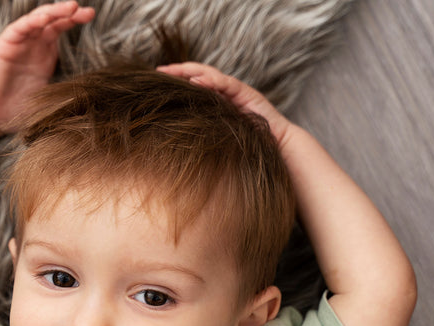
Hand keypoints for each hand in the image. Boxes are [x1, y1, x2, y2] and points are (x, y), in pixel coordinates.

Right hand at [0, 1, 95, 136]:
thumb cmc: (13, 112)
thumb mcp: (47, 102)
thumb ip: (65, 96)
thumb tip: (91, 99)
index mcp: (44, 55)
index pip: (61, 30)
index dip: (75, 20)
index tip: (91, 16)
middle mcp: (32, 45)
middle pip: (53, 20)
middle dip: (71, 13)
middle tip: (89, 12)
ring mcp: (19, 43)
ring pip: (38, 19)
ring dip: (55, 11)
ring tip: (72, 7)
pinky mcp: (4, 44)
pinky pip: (20, 27)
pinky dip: (33, 21)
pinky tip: (46, 18)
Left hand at [157, 62, 293, 146]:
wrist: (277, 147)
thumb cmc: (249, 146)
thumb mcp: (218, 137)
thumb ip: (202, 131)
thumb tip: (174, 138)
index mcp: (218, 101)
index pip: (195, 84)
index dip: (177, 81)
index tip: (155, 81)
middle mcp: (226, 92)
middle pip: (200, 74)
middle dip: (179, 71)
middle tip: (159, 70)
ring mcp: (237, 91)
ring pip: (211, 74)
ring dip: (191, 71)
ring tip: (173, 71)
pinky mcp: (247, 94)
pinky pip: (226, 84)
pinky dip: (210, 81)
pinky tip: (196, 81)